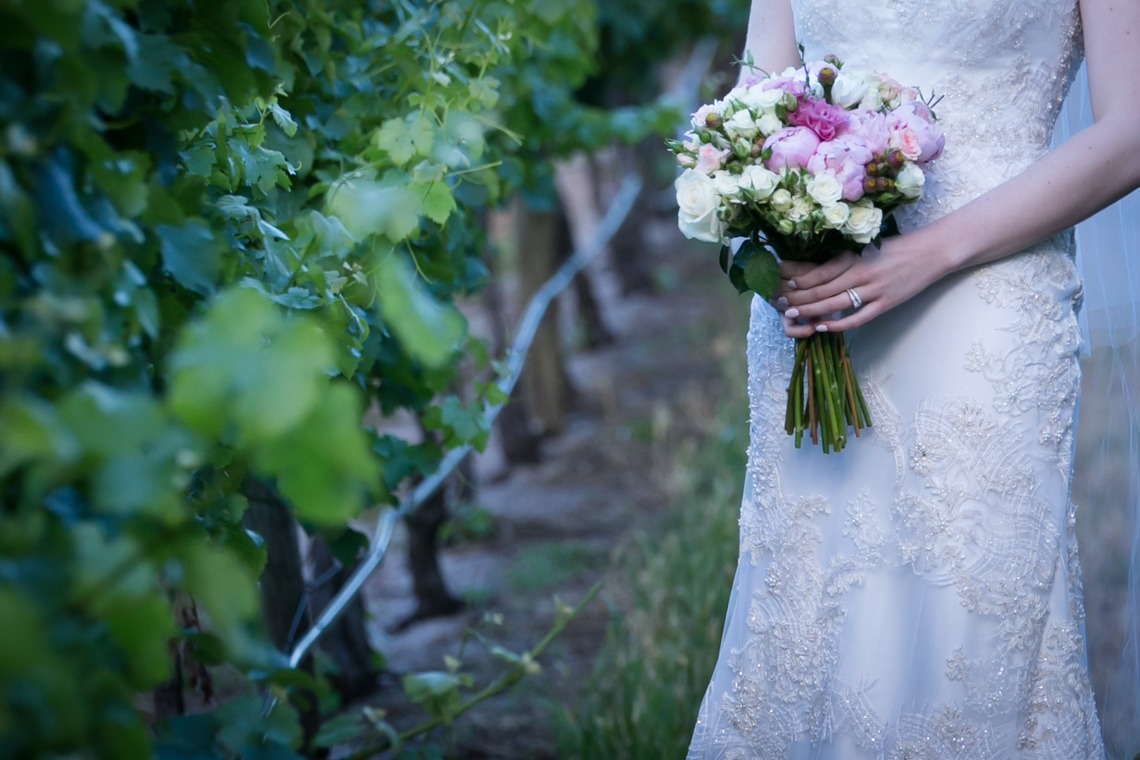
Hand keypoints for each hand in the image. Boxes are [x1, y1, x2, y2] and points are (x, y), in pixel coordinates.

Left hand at [773, 235, 948, 338]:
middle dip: (798, 297)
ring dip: (812, 310)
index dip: (799, 278)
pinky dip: (839, 324)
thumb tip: (819, 268)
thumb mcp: (868, 248)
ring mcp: (874, 289)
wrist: (933, 251)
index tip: (782, 282)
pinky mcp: (886, 303)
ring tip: (793, 315)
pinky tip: (823, 327)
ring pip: (835, 303)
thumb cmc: (898, 248)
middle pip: (822, 288)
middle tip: (780, 304)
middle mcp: (861, 272)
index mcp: (855, 255)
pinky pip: (858, 318)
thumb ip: (846, 258)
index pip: (820, 270)